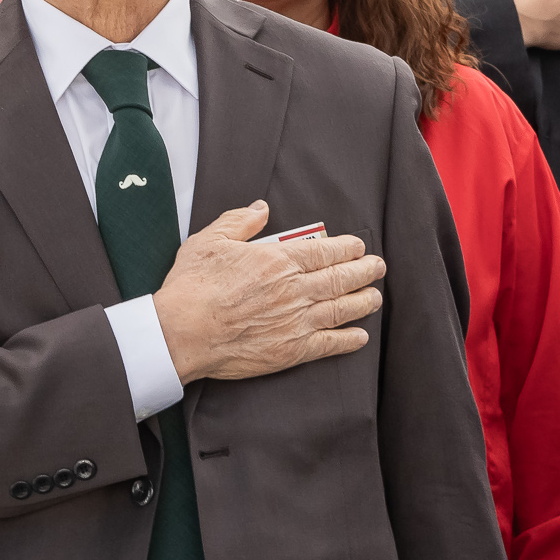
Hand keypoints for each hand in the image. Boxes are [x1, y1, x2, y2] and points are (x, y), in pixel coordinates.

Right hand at [151, 201, 384, 384]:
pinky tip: (360, 337)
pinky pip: (329, 344)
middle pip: (340, 279)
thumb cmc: (193, 286)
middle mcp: (294, 290)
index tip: (359, 247)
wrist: (181, 332)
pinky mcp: (291, 351)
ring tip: (375, 297)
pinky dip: (349, 340)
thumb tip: (261, 209)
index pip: (325, 251)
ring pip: (342, 310)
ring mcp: (296, 322)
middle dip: (364, 271)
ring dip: (363, 302)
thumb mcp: (211, 241)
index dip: (347, 248)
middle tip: (378, 267)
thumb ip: (240, 222)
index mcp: (278, 260)